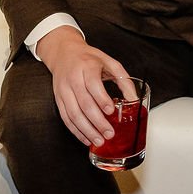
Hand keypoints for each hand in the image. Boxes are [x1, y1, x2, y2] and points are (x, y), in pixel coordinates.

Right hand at [36, 26, 135, 147]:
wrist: (63, 52)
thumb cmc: (88, 58)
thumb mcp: (109, 62)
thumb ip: (123, 80)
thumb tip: (134, 99)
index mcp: (87, 67)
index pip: (93, 84)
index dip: (102, 99)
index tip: (111, 111)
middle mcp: (73, 79)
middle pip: (84, 103)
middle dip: (97, 121)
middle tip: (109, 133)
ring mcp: (63, 90)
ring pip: (73, 114)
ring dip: (86, 130)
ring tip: (99, 141)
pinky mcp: (58, 99)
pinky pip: (65, 118)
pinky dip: (76, 130)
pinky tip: (85, 138)